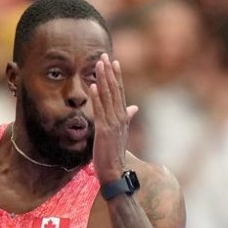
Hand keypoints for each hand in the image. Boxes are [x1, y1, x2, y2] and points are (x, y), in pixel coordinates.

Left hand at [89, 53, 138, 183]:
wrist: (114, 171)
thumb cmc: (115, 153)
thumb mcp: (122, 133)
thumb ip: (127, 118)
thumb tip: (134, 108)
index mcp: (123, 117)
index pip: (120, 92)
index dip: (117, 76)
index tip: (114, 62)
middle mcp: (120, 118)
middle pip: (114, 91)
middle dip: (109, 72)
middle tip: (104, 56)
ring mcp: (112, 124)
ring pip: (107, 97)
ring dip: (103, 79)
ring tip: (98, 64)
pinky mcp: (104, 131)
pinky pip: (100, 111)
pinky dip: (97, 98)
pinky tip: (93, 86)